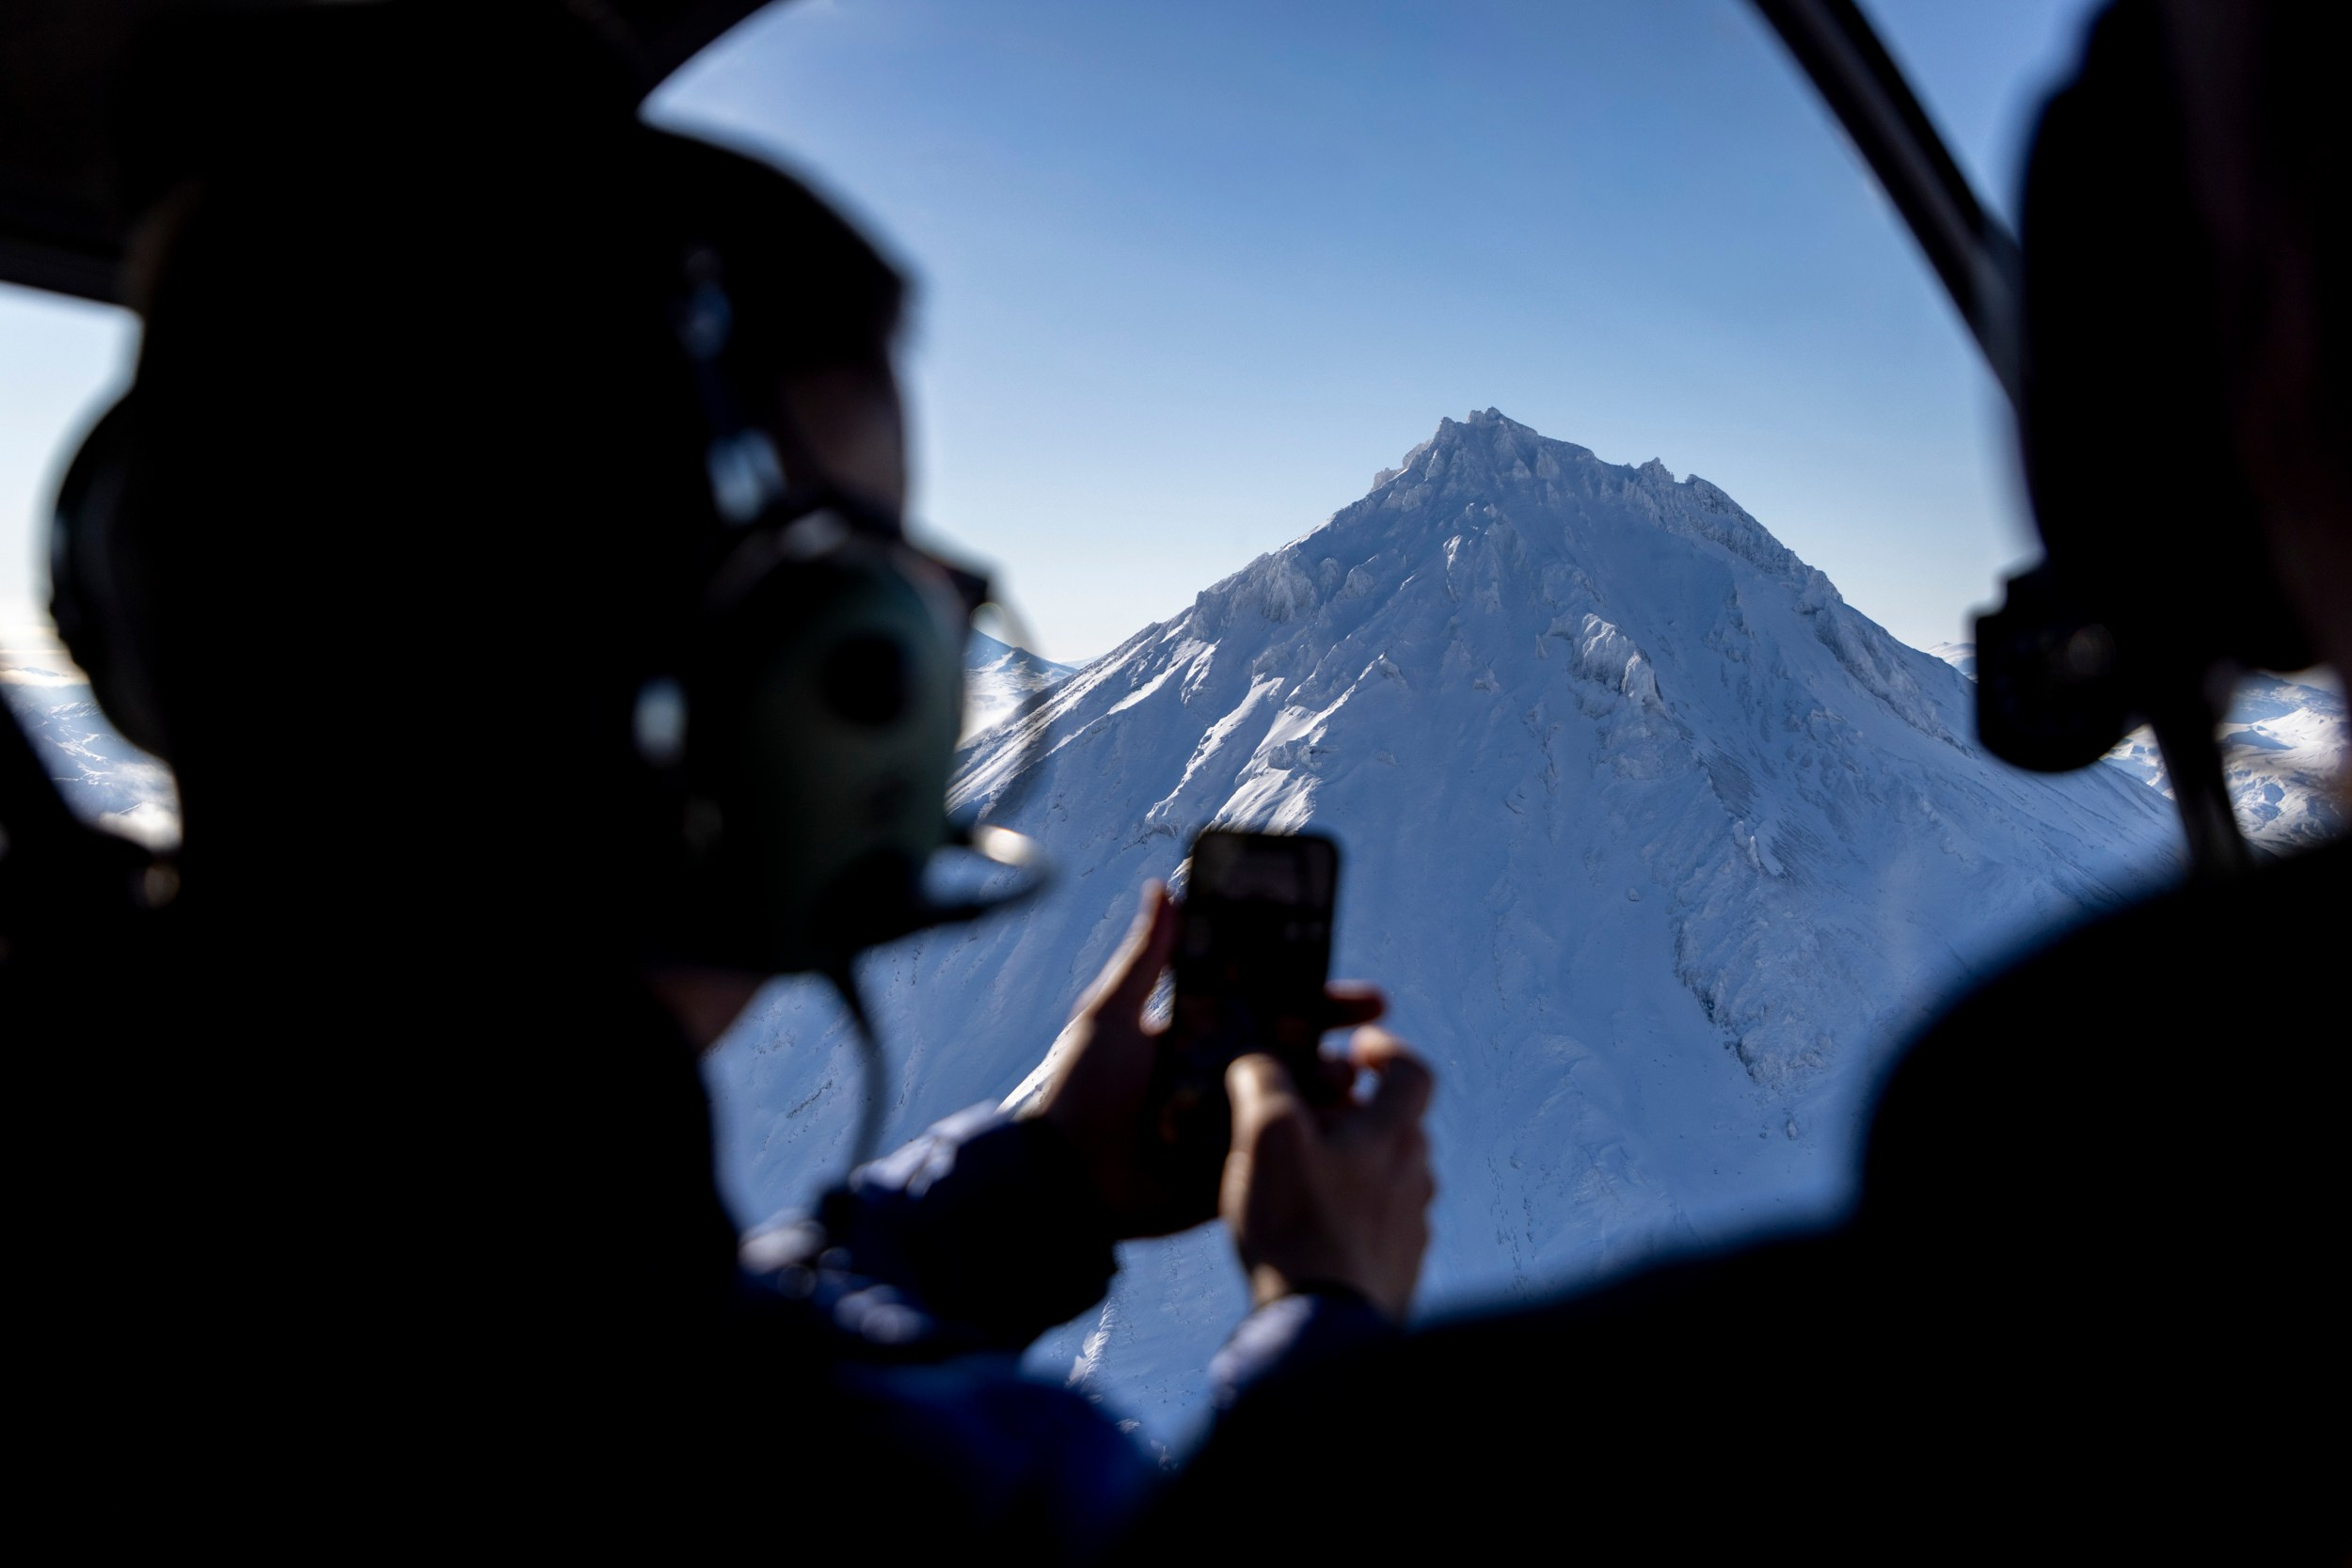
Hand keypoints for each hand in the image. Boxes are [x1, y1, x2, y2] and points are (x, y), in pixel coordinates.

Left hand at [1024, 882, 1384, 1239]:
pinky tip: (1345, 1130)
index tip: (1341, 971)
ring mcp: (1236, 1121)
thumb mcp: (1109, 1017)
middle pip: (1297, 1044)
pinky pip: (1287, 1153)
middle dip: (1338, 1030)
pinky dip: (1318, 1141)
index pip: (1268, 1002)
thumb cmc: (1079, 1093)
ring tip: (1350, 1075)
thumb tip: (1164, 889)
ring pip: (1301, 1096)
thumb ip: (1145, 960)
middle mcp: (1227, 1073)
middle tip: (1372, 1020)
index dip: (1309, 987)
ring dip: (1334, 1083)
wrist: (1066, 1180)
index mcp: (1203, 1033)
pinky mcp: (1238, 1169)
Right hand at [1221, 1030, 1435, 1322]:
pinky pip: (1383, 1224)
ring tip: (1307, 1182)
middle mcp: (1417, 1176)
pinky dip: (1356, 1214)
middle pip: (1398, 1126)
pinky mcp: (1401, 1267)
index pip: (1412, 1072)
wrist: (1323, 1326)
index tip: (1356, 1050)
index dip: (1385, 1051)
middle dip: (1357, 1114)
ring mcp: (1414, 1226)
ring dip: (1357, 1167)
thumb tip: (1257, 1062)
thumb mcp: (1266, 1136)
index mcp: (1393, 1135)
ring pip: (1391, 1176)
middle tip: (1310, 1121)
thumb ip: (1262, 1083)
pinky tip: (1317, 1232)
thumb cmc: (1297, 1224)